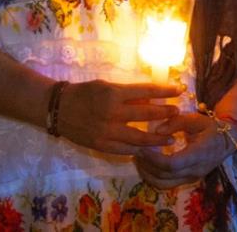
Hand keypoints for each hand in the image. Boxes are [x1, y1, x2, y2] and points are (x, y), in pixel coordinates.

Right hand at [56, 80, 182, 154]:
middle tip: (178, 113)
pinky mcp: (101, 145)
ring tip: (171, 139)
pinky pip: (124, 150)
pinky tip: (149, 150)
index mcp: (114, 94)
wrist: (57, 109)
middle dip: (165, 114)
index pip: (146, 91)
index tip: (179, 90)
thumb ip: (128, 94)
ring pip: (138, 138)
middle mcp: (112, 113)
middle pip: (146, 115)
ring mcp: (106, 132)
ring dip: (157, 139)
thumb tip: (151, 99)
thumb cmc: (84, 92)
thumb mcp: (107, 86)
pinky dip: (138, 150)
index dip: (165, 91)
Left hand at [134, 112, 236, 189]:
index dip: (154, 158)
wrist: (226, 142)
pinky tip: (147, 165)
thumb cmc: (210, 128)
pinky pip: (166, 184)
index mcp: (199, 154)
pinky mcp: (187, 180)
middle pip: (164, 175)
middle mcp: (195, 170)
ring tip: (139, 158)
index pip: (172, 164)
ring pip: (163, 183)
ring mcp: (191, 178)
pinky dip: (153, 176)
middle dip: (146, 164)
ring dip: (147, 173)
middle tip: (135, 150)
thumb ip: (176, 122)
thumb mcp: (196, 119)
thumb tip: (156, 131)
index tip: (141, 147)